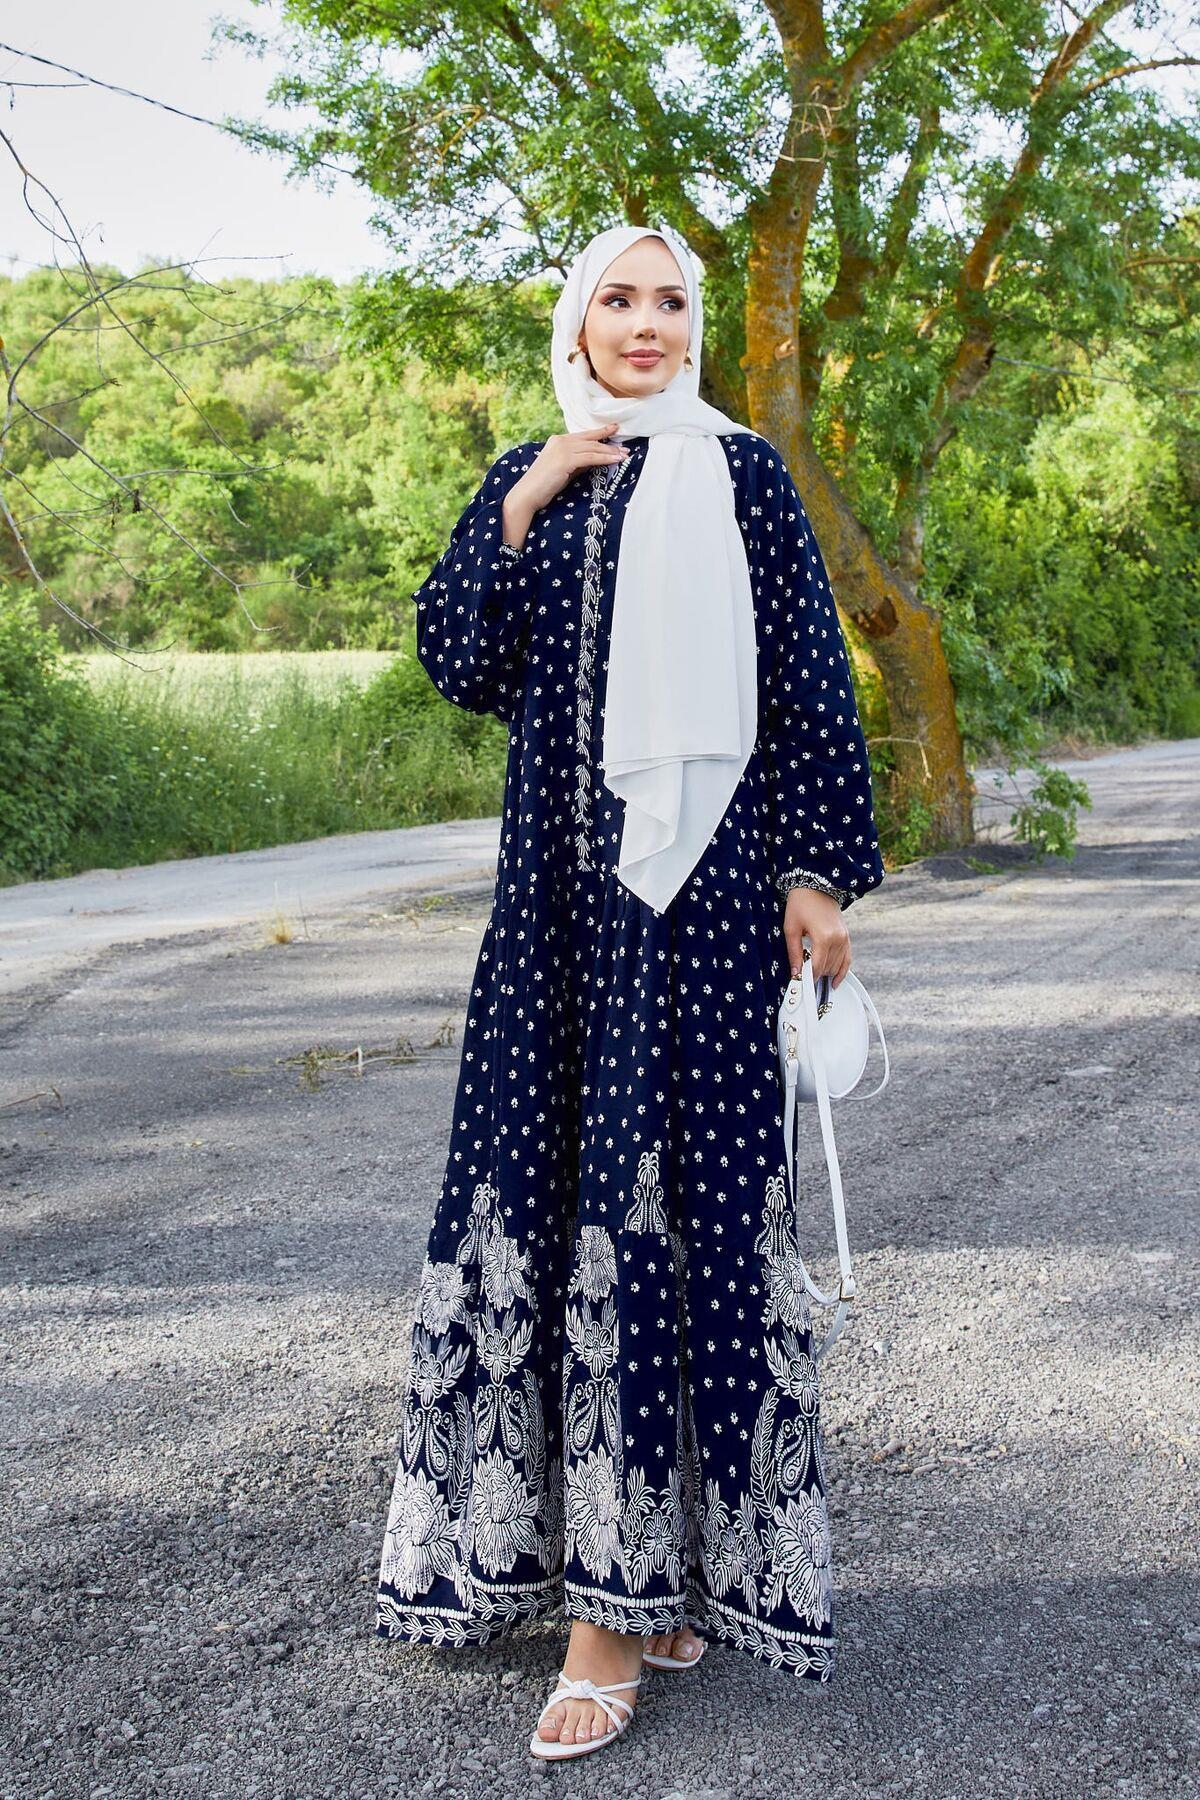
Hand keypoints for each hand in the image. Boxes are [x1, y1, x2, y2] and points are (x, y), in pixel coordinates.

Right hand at [503, 424, 629, 540]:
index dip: (600, 432)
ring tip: (624, 456)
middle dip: (610, 444)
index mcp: (558, 441)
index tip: (614, 429)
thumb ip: (578, 462)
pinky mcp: (565, 459)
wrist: (527, 494)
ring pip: (593, 448)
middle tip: (625, 449)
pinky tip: (615, 460)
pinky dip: (604, 458)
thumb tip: (595, 459)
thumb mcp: (565, 470)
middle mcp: (560, 441)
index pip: (584, 435)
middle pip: (591, 440)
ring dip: (610, 452)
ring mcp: (562, 449)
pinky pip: (590, 457)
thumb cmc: (544, 485)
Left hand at [783, 888, 850, 987]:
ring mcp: (844, 938)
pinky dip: (842, 971)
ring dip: (826, 973)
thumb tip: (795, 973)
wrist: (816, 886)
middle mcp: (838, 939)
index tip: (800, 982)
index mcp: (823, 937)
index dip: (808, 977)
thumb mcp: (791, 928)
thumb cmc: (801, 904)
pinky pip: (847, 959)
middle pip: (827, 968)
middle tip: (803, 977)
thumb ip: (794, 953)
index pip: (817, 967)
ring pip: (837, 966)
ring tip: (814, 977)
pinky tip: (835, 981)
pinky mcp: (846, 936)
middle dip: (815, 975)